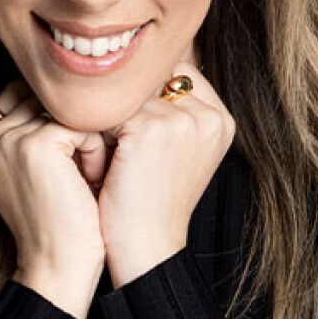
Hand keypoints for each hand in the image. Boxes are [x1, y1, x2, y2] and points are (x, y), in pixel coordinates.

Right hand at [0, 80, 110, 318]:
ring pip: (65, 110)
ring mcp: (7, 139)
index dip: (58, 122)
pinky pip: (81, 125)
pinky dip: (94, 150)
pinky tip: (89, 181)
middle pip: (45, 99)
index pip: (26, 95)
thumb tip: (63, 85)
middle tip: (81, 172)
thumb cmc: (56, 219)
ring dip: (87, 138)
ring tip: (85, 176)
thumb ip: (33, 127)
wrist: (58, 265)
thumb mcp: (36, 168)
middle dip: (72, 128)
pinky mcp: (35, 146)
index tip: (69, 163)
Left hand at [96, 62, 235, 287]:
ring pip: (129, 95)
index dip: (145, 98)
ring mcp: (183, 120)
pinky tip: (100, 163)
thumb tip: (137, 69)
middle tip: (113, 144)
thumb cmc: (152, 203)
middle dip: (128, 105)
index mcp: (220, 119)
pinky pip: (111, 111)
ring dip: (110, 119)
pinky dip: (97, 133)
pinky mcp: (152, 129)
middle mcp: (209, 116)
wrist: (146, 249)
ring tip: (105, 156)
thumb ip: (171, 112)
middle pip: (152, 79)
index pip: (176, 74)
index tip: (130, 132)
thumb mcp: (176, 153)